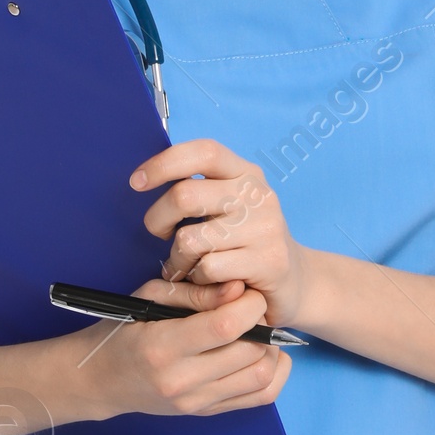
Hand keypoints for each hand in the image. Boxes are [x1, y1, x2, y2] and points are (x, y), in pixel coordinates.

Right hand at [73, 275, 292, 419]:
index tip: (249, 293)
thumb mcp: (150, 298)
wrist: (101, 380)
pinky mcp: (208, 412)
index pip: (225, 326)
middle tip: (253, 309)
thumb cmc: (123, 330)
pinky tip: (266, 354)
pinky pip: (260, 397)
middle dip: (262, 323)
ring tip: (258, 330)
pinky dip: (275, 373)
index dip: (249, 305)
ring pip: (261, 376)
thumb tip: (239, 289)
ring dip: (271, 348)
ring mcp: (197, 402)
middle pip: (250, 351)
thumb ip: (196, 293)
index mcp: (163, 347)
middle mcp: (182, 381)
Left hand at [130, 141, 309, 329]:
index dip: (164, 163)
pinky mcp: (269, 262)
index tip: (136, 182)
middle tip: (160, 234)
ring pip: (191, 239)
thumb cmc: (247, 243)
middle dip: (158, 219)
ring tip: (184, 265)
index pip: (203, 152)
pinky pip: (208, 268)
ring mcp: (266, 228)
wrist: (298, 282)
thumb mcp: (230, 206)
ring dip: (177, 259)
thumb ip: (200, 190)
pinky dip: (197, 279)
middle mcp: (258, 195)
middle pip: (185, 196)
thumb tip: (146, 179)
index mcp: (245, 173)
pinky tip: (206, 282)